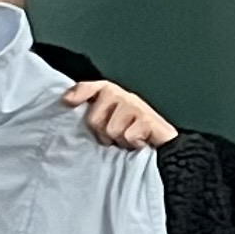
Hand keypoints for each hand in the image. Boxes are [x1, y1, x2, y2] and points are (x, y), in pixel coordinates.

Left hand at [62, 78, 178, 151]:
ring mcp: (136, 107)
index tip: (67, 102)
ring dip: (119, 140)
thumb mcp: (113, 122)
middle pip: (94, 118)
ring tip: (127, 139)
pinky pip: (127, 136)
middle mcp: (124, 97)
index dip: (79, 93)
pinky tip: (140, 141)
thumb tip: (72, 108)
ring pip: (111, 129)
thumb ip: (97, 114)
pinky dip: (133, 143)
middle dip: (101, 133)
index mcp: (114, 95)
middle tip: (113, 137)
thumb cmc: (137, 134)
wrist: (167, 146)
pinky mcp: (147, 119)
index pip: (94, 87)